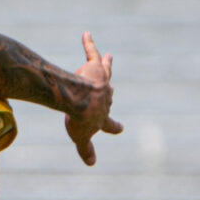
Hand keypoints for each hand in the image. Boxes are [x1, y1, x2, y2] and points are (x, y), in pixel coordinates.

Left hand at [63, 33, 119, 165]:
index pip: (109, 124)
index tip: (120, 129)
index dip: (114, 127)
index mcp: (103, 116)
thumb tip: (91, 164)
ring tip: (108, 57)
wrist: (79, 100)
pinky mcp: (93, 68)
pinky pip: (91, 54)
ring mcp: (101, 82)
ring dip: (106, 65)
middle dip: (109, 93)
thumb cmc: (80, 120)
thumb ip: (86, 150)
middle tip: (110, 91)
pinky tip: (85, 34)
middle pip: (109, 95)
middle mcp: (105, 98)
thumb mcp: (81, 137)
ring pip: (105, 72)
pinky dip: (89, 44)